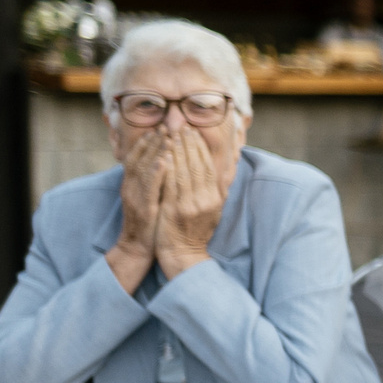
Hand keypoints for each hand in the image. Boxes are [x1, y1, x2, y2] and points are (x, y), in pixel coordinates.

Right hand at [107, 132, 168, 290]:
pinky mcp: (143, 208)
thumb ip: (153, 182)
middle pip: (139, 159)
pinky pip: (150, 187)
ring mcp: (135, 198)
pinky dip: (156, 172)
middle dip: (152, 142)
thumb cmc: (149, 223)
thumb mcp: (150, 198)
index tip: (158, 129)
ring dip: (155, 151)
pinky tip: (164, 160)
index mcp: (132, 185)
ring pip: (143, 169)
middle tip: (164, 126)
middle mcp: (130, 188)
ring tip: (166, 136)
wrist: (139, 248)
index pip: (137, 158)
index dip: (146, 143)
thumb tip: (164, 165)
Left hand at [155, 127, 230, 276]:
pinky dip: (167, 168)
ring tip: (170, 134)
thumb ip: (214, 192)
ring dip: (177, 150)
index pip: (208, 167)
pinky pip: (170, 185)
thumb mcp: (212, 211)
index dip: (200, 148)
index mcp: (216, 198)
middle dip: (188, 144)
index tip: (192, 132)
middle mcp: (206, 200)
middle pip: (197, 165)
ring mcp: (190, 205)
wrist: (184, 256)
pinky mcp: (175, 210)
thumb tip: (219, 173)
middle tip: (181, 126)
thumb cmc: (194, 233)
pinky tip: (163, 155)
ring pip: (184, 171)